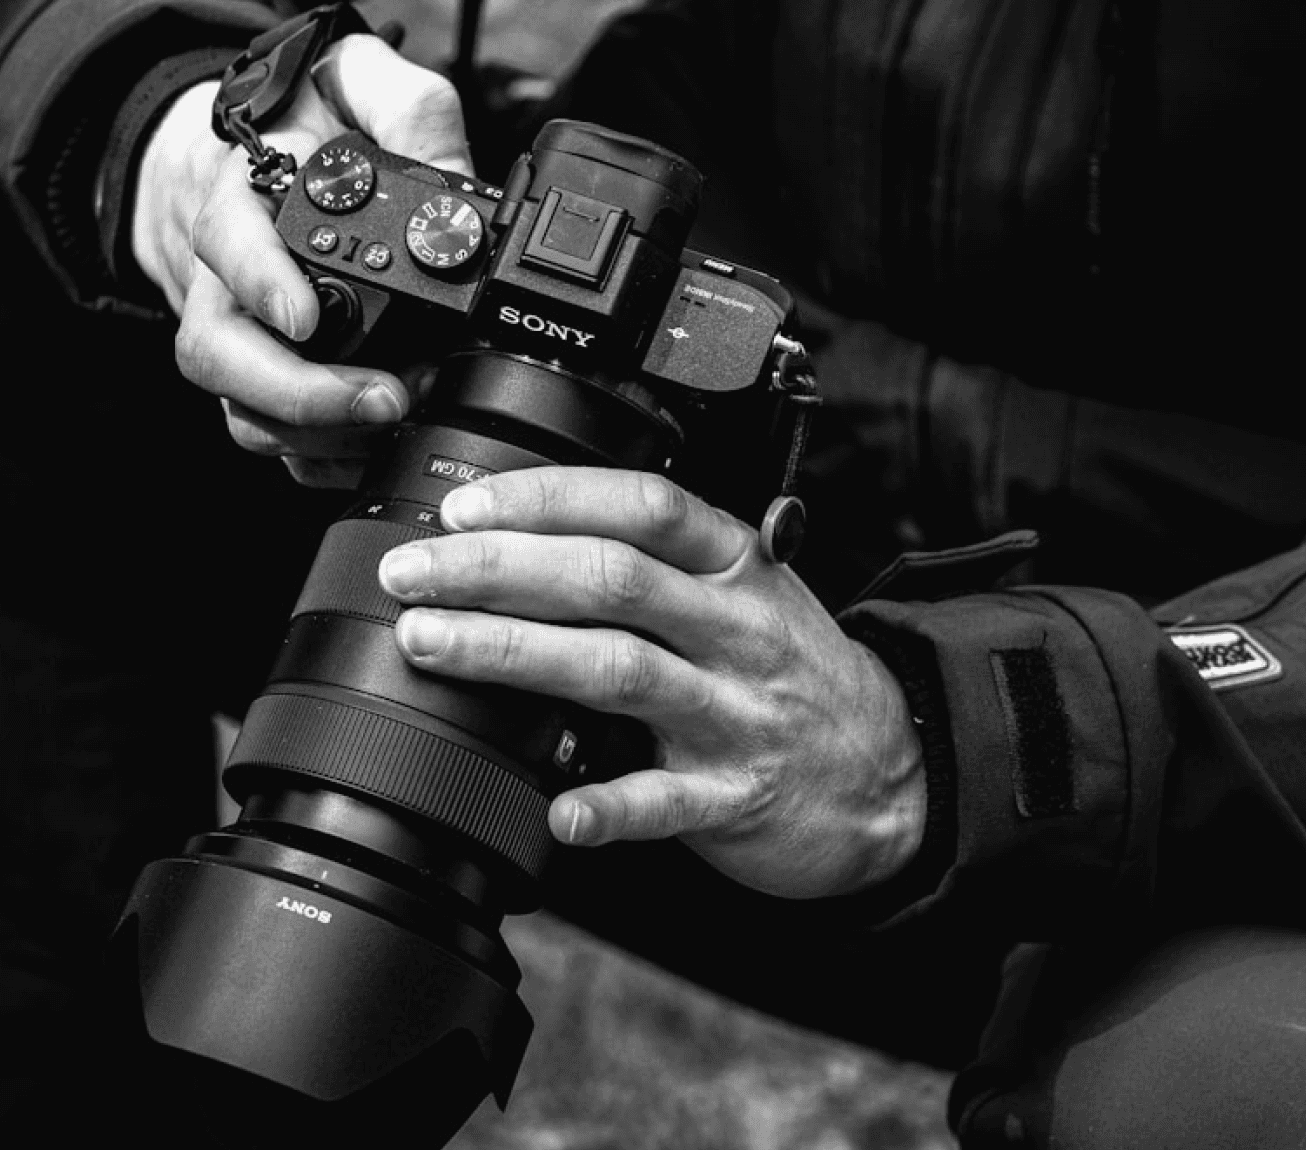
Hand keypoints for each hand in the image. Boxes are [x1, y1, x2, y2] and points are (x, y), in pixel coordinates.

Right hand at [131, 35, 470, 485]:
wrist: (260, 151)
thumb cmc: (310, 119)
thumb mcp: (360, 78)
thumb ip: (410, 111)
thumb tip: (458, 187)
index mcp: (243, 200)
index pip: (227, 241)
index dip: (260, 283)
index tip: (304, 317)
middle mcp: (225, 277)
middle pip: (218, 352)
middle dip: (296, 392)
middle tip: (381, 397)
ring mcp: (238, 335)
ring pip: (239, 406)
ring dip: (313, 432)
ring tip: (391, 423)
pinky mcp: (259, 378)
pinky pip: (268, 433)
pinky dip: (318, 455)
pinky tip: (373, 448)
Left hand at [375, 468, 925, 898]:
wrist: (893, 773)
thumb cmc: (790, 672)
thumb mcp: (743, 593)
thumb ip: (654, 563)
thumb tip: (516, 537)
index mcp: (734, 565)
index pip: (641, 505)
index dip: (548, 498)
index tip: (465, 507)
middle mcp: (735, 629)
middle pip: (608, 579)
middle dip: (496, 569)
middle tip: (412, 574)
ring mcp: (736, 713)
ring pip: (617, 671)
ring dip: (513, 653)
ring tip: (431, 645)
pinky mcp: (735, 798)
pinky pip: (663, 802)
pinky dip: (605, 806)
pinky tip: (553, 807)